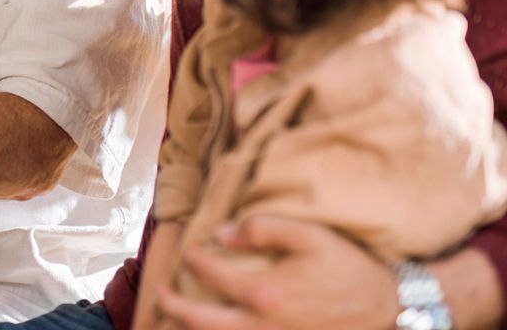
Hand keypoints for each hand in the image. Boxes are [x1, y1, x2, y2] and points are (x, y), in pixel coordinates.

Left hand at [157, 216, 396, 329]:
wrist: (390, 313)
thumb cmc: (349, 269)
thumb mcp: (310, 236)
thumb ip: (264, 228)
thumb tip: (222, 233)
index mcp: (264, 292)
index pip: (210, 273)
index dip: (193, 259)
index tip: (188, 249)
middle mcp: (261, 326)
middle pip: (200, 322)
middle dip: (172, 308)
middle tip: (158, 295)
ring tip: (170, 324)